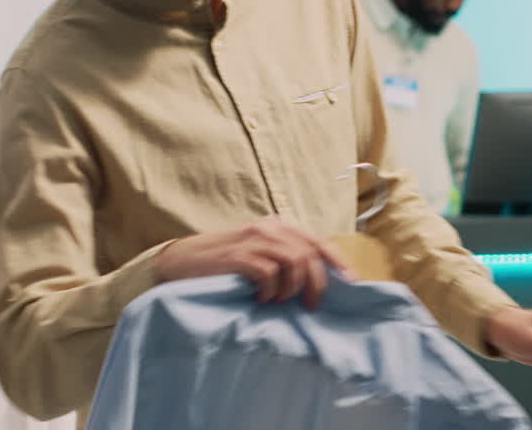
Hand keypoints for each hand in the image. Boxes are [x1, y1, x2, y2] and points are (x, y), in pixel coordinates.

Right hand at [153, 215, 353, 309]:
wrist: (180, 262)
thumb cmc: (223, 263)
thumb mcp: (258, 253)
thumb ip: (284, 258)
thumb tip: (318, 281)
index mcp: (278, 225)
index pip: (318, 241)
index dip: (338, 263)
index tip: (351, 284)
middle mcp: (269, 228)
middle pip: (310, 254)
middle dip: (317, 284)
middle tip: (310, 306)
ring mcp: (253, 240)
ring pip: (295, 262)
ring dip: (292, 288)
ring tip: (279, 301)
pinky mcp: (238, 256)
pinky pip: (270, 273)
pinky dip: (271, 291)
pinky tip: (260, 299)